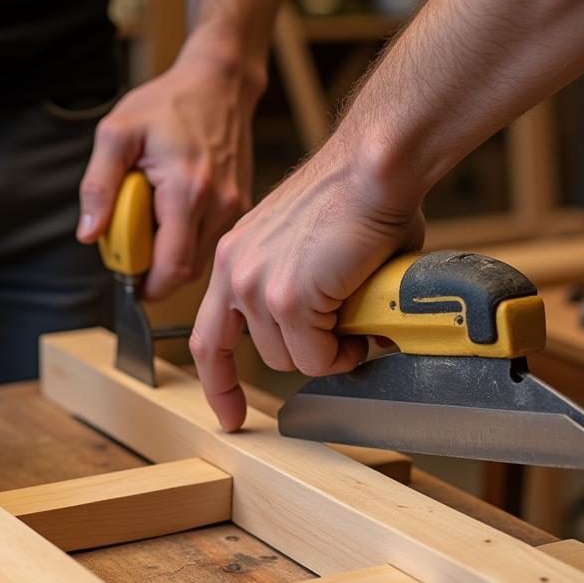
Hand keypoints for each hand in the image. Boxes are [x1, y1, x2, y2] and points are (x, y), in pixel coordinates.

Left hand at [76, 37, 262, 300]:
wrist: (219, 83)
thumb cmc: (167, 103)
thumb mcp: (117, 133)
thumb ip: (98, 185)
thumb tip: (89, 233)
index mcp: (187, 191)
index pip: (172, 267)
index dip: (147, 285)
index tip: (127, 279)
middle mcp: (219, 205)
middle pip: (186, 272)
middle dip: (156, 271)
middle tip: (134, 245)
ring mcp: (234, 207)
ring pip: (200, 260)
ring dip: (171, 256)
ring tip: (153, 219)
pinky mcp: (240, 206)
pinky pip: (210, 242)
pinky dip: (187, 240)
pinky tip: (172, 212)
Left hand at [190, 133, 424, 430]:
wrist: (375, 166)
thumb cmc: (357, 196)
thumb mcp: (306, 251)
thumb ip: (305, 296)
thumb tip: (339, 335)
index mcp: (234, 258)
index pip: (208, 337)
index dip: (218, 383)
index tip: (229, 416)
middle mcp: (235, 272)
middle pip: (261, 354)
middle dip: (307, 353)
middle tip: (345, 335)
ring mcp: (257, 288)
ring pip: (291, 359)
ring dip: (329, 350)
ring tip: (358, 315)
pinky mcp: (289, 299)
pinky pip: (318, 356)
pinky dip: (345, 351)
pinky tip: (363, 321)